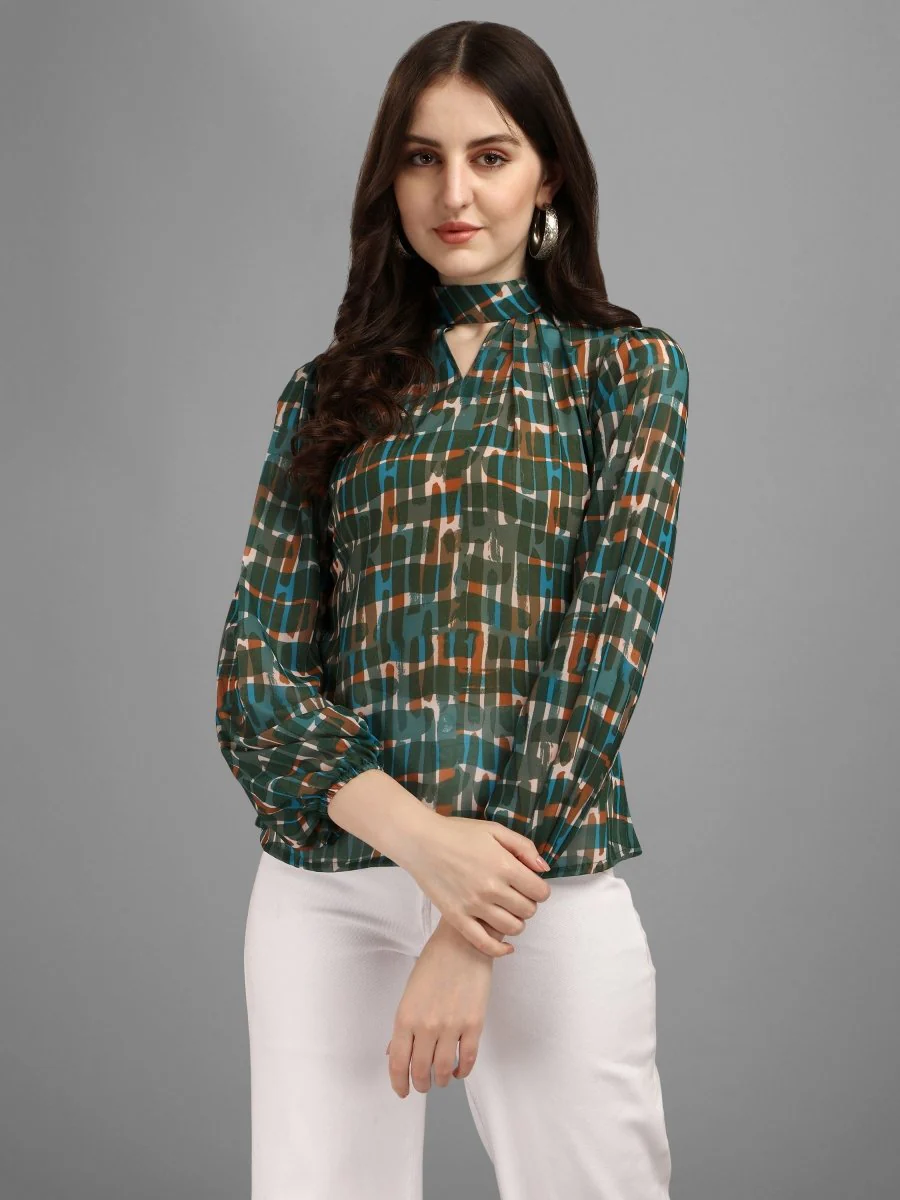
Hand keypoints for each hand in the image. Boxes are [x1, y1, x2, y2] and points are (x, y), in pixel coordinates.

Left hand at [385, 917, 501, 1097]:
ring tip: (440, 1079)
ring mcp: (452, 1026)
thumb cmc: (435, 961)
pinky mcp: (474, 1024)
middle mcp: (427, 1025)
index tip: (402, 1091)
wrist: (464, 942)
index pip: (398, 1062)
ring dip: (441, 1080)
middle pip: (420, 1071)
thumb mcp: (410, 991)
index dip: (399, 1083)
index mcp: (406, 1016)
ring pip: (444, 1070)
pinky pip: (468, 1059)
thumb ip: (403, 1024)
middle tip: (422, 1085)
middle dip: (420, 1084)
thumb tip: (394, 1051)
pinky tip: (459, 1070)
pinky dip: (462, 1071)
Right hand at [397, 815, 552, 958]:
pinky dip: (500, 949)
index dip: (540, 890)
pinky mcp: (457, 918)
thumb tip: (543, 869)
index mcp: (504, 866)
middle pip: (528, 911)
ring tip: (508, 911)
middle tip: (517, 895)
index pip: (539, 891)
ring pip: (512, 928)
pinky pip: (485, 944)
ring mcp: (474, 906)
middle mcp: (492, 889)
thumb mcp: (495, 830)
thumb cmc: (458, 833)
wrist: (421, 842)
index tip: (532, 886)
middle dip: (528, 904)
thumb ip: (524, 847)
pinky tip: (506, 945)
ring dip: (516, 922)